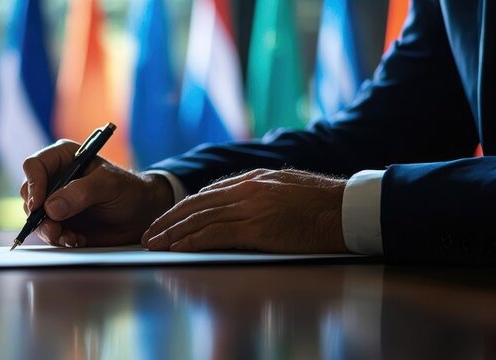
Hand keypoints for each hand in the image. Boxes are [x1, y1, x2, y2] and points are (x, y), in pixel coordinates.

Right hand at [21, 140, 173, 246]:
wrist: (141, 214)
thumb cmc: (128, 190)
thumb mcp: (109, 185)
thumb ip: (80, 193)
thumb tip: (50, 208)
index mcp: (63, 158)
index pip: (34, 166)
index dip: (33, 185)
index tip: (39, 205)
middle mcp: (54, 179)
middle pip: (29, 194)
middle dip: (38, 215)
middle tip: (55, 229)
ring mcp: (55, 202)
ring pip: (35, 217)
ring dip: (49, 231)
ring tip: (72, 237)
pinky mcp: (60, 222)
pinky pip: (48, 233)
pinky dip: (60, 239)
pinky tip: (78, 240)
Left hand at [141, 169, 348, 252]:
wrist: (347, 209)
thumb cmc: (323, 201)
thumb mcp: (286, 185)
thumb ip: (259, 190)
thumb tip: (236, 200)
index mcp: (252, 179)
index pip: (207, 194)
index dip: (182, 209)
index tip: (166, 220)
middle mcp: (246, 190)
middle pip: (195, 205)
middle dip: (167, 221)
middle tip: (148, 234)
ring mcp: (250, 208)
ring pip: (199, 220)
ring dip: (172, 234)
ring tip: (154, 245)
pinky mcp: (256, 228)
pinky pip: (215, 235)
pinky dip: (192, 241)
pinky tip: (177, 249)